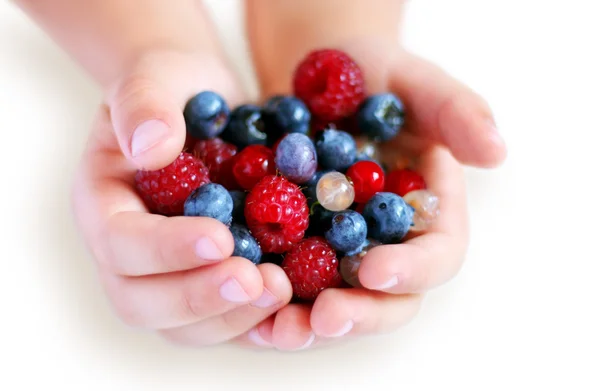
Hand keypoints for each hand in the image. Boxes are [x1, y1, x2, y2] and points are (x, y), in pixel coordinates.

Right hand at [71, 50, 292, 346]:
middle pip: (143, 303)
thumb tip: (150, 147)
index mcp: (103, 206)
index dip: (165, 249)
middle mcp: (128, 253)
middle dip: (198, 298)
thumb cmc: (172, 87)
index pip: (120, 244)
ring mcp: (168, 274)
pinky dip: (257, 320)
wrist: (200, 103)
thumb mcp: (154, 79)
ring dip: (232, 317)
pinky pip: (224, 318)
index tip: (219, 237)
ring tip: (280, 289)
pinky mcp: (208, 280)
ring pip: (185, 326)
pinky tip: (294, 304)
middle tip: (254, 279)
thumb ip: (144, 105)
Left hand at [234, 40, 506, 349]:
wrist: (314, 76)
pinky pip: (286, 285)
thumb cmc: (374, 73)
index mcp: (429, 213)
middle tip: (323, 319)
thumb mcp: (415, 81)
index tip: (374, 271)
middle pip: (389, 298)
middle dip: (360, 314)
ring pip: (335, 302)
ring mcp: (341, 251)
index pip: (438, 255)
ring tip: (276, 330)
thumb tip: (497, 150)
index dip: (412, 270)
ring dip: (307, 325)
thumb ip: (456, 111)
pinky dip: (268, 302)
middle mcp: (389, 243)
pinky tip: (244, 310)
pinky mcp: (296, 249)